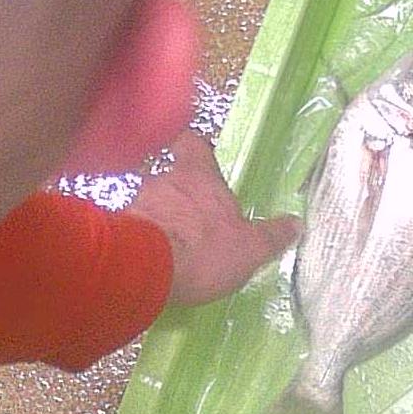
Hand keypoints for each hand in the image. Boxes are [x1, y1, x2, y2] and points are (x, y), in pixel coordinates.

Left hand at [127, 132, 299, 306]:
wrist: (146, 270)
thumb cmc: (205, 250)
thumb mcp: (250, 248)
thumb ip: (271, 236)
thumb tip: (295, 224)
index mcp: (198, 175)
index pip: (193, 143)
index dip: (196, 149)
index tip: (202, 158)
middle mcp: (163, 179)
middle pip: (169, 175)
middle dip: (178, 195)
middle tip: (192, 220)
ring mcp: (135, 202)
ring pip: (148, 203)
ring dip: (157, 219)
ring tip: (169, 245)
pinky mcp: (117, 228)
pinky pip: (131, 228)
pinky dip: (140, 239)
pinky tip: (149, 260)